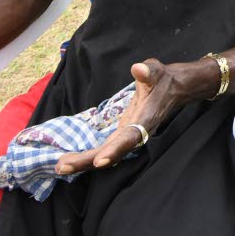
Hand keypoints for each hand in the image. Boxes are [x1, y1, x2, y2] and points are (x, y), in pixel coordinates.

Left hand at [54, 59, 195, 174]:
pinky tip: (74, 159)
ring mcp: (129, 135)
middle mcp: (137, 132)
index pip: (130, 137)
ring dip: (85, 161)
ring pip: (107, 153)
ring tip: (62, 166)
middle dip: (88, 161)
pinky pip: (106, 148)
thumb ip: (148, 71)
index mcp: (145, 119)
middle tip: (62, 167)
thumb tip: (138, 69)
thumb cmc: (162, 79)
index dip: (115, 150)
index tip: (99, 162)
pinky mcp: (123, 134)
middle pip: (113, 152)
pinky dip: (90, 155)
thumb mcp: (156, 71)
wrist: (173, 89)